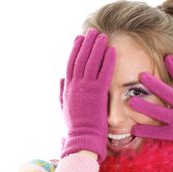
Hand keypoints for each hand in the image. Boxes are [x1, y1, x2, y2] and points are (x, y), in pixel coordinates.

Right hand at [58, 28, 115, 163]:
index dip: (75, 50)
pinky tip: (111, 50)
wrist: (81, 139)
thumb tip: (61, 79)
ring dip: (97, 47)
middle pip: (80, 59)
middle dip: (86, 44)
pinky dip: (107, 61)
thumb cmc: (75, 128)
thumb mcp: (64, 108)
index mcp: (67, 89)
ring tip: (102, 36)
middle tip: (92, 32)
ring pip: (91, 63)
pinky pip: (104, 73)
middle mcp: (75, 86)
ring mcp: (85, 89)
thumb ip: (62, 92)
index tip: (79, 39)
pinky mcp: (98, 94)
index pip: (71, 64)